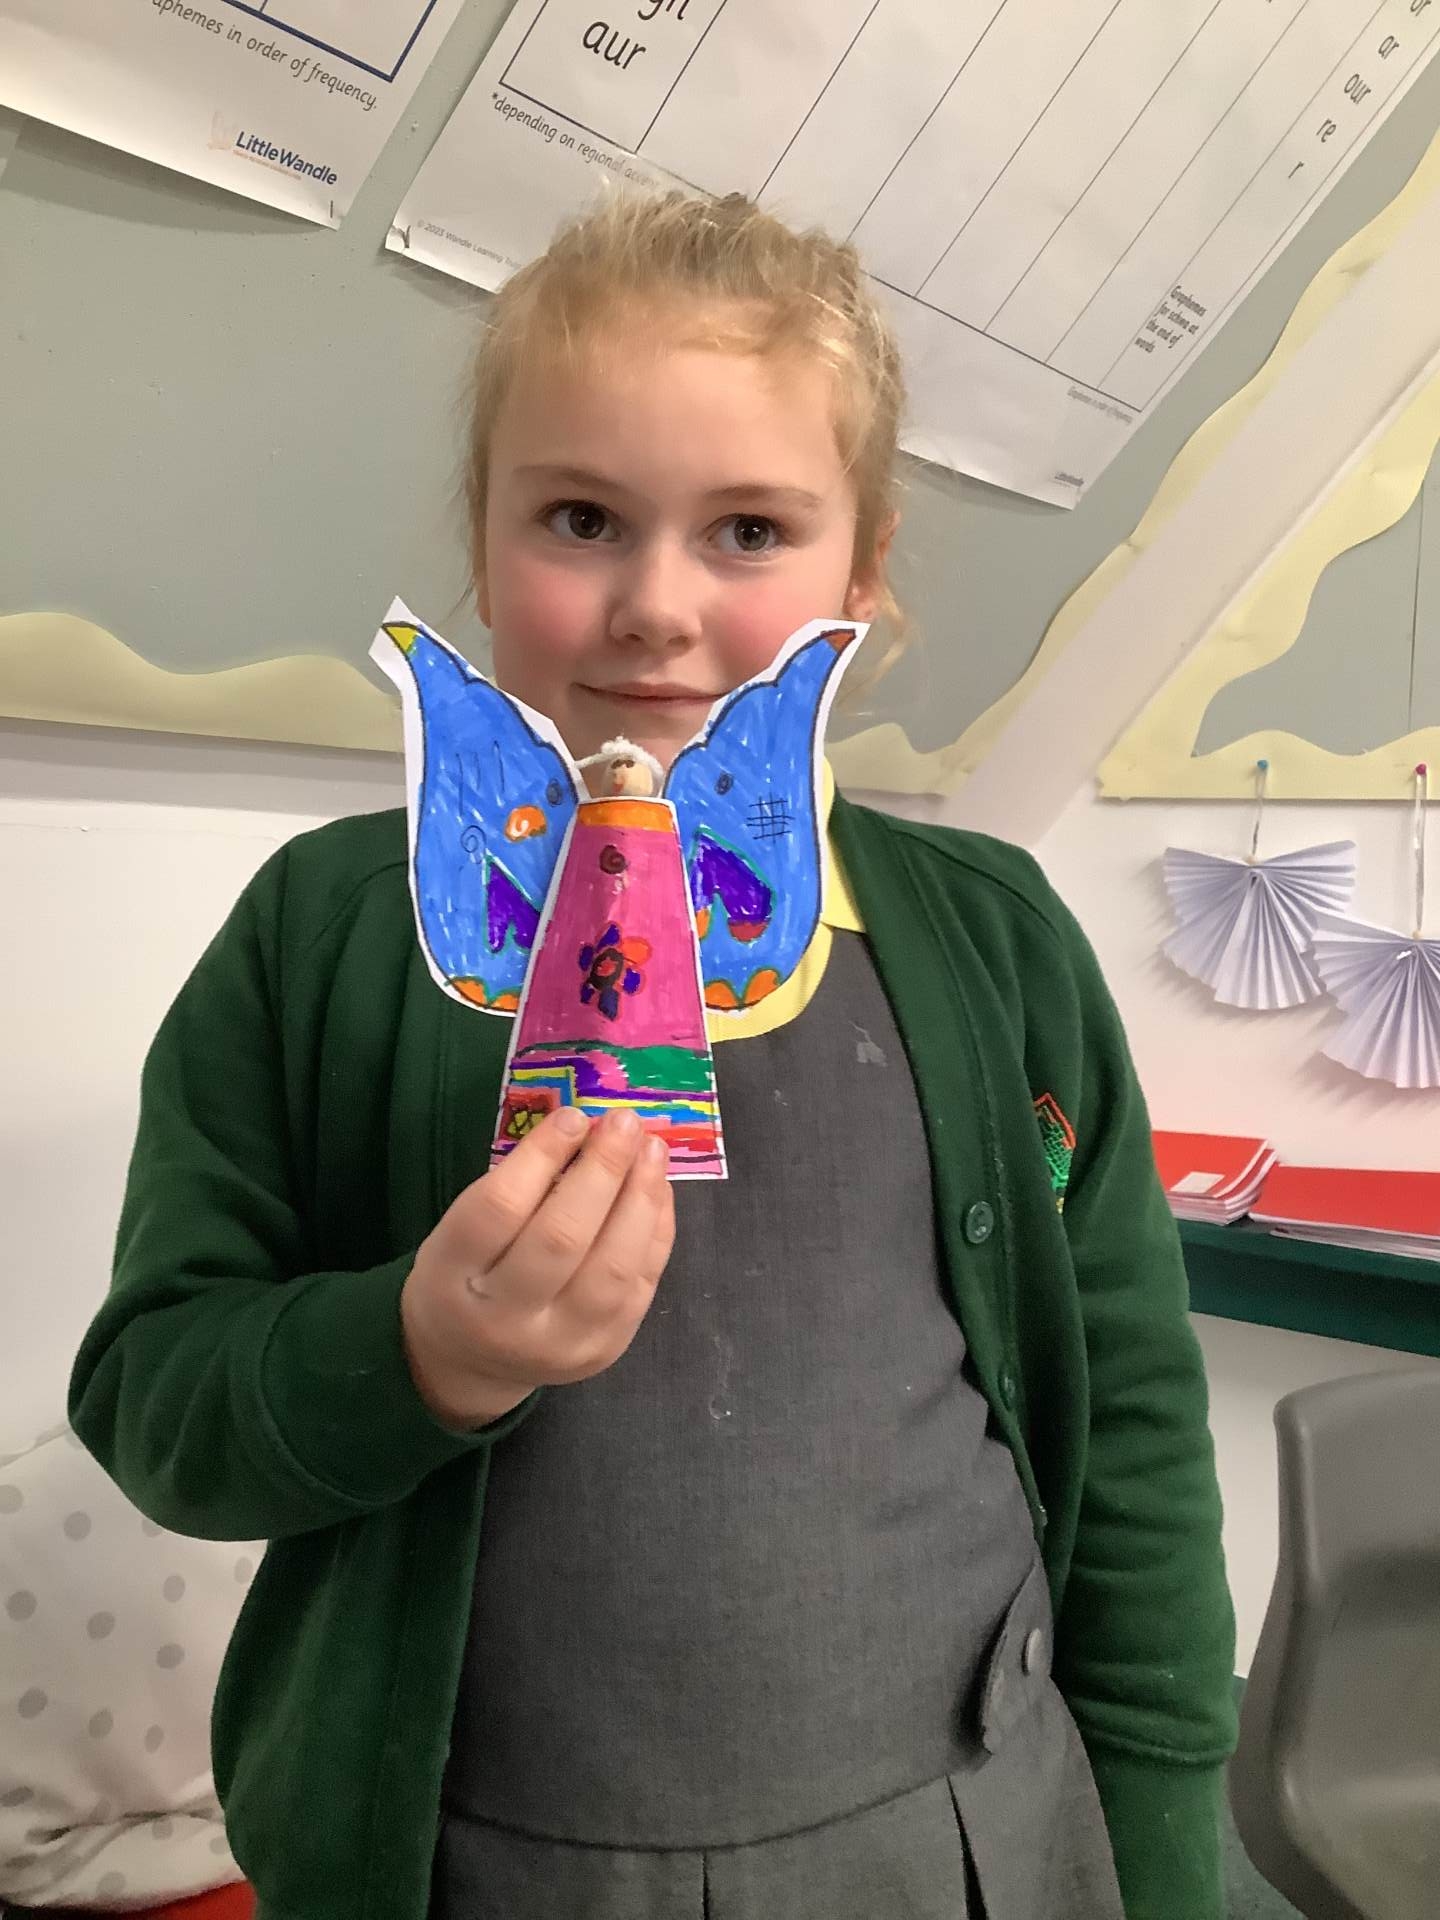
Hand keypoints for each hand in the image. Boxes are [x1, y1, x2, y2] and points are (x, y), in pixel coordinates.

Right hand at [400, 1107, 674, 1429]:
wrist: (474, 1362)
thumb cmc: (466, 1275)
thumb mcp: (460, 1232)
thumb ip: (513, 1187)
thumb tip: (584, 1129)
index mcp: (452, 1278)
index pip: (499, 1210)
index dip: (541, 1156)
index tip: (572, 1116)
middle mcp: (506, 1320)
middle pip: (561, 1239)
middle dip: (601, 1171)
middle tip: (624, 1122)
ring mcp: (561, 1343)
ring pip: (612, 1268)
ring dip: (640, 1198)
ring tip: (652, 1149)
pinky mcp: (606, 1350)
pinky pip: (641, 1283)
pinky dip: (655, 1228)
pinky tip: (656, 1188)